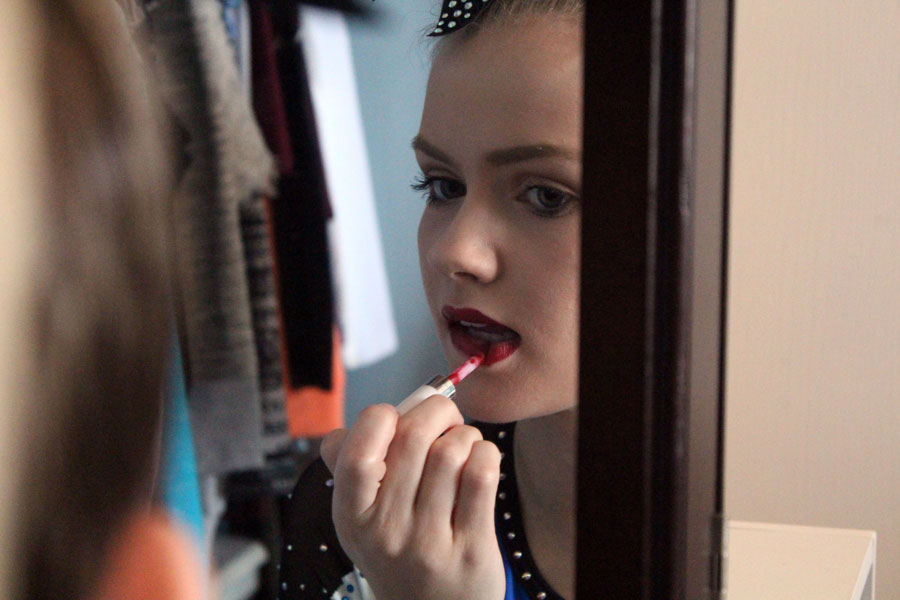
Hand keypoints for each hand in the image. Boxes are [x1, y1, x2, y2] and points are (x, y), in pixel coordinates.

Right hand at [320, 395, 504, 599]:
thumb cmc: (399, 553)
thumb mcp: (360, 521)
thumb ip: (350, 470)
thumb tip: (342, 431)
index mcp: (352, 516)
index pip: (356, 451)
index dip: (381, 418)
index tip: (398, 418)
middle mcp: (386, 531)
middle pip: (414, 437)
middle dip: (437, 411)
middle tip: (445, 420)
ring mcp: (429, 542)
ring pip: (451, 451)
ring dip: (465, 435)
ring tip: (464, 446)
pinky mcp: (471, 548)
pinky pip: (481, 476)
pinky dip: (485, 454)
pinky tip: (480, 461)